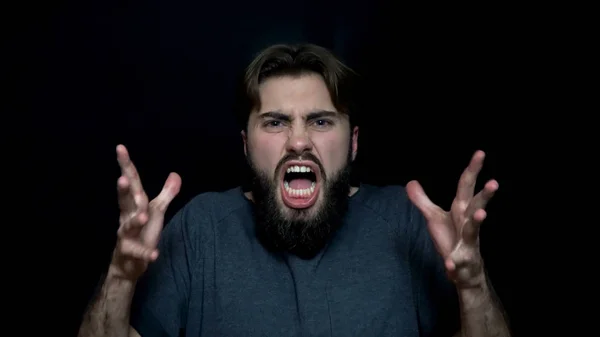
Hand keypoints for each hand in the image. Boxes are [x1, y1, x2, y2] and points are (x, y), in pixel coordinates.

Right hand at [110, 144, 181, 279]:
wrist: (128, 264)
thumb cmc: (142, 233)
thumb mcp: (156, 211)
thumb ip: (166, 194)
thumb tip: (175, 174)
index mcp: (134, 205)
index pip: (131, 182)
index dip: (125, 165)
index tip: (120, 148)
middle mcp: (127, 218)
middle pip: (124, 201)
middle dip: (123, 190)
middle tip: (122, 179)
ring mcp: (127, 236)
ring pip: (128, 227)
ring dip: (135, 221)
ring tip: (143, 216)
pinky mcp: (132, 254)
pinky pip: (138, 253)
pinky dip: (146, 253)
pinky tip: (154, 254)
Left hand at [406, 150, 497, 286]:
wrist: (464, 272)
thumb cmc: (451, 239)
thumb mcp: (434, 218)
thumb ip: (423, 200)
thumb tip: (410, 181)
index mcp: (461, 211)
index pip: (466, 187)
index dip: (472, 169)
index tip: (480, 152)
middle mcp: (467, 224)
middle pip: (476, 206)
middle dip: (485, 195)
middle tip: (494, 182)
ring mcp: (467, 243)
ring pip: (473, 231)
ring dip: (476, 223)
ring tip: (481, 215)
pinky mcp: (462, 261)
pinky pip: (457, 262)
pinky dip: (454, 263)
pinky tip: (449, 263)